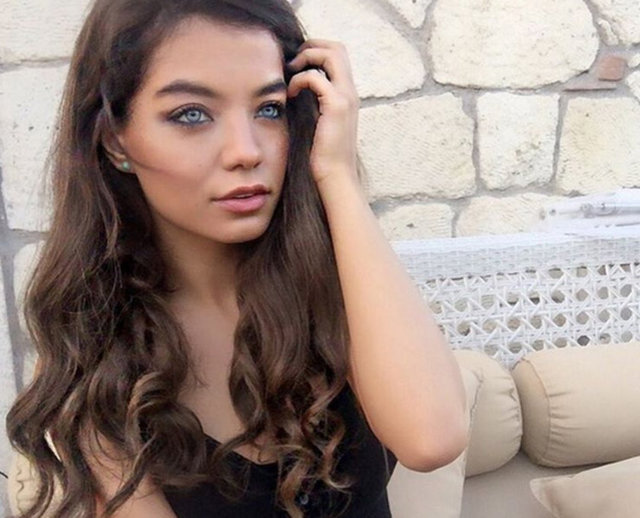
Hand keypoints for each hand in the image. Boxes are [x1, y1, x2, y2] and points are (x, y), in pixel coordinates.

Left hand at [287, 40, 359, 185]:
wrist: (336, 176)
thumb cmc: (324, 155)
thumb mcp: (320, 123)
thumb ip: (315, 103)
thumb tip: (295, 91)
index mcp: (348, 95)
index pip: (338, 56)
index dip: (317, 51)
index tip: (296, 63)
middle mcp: (351, 92)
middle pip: (337, 48)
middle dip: (312, 47)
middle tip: (292, 62)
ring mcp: (346, 98)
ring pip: (331, 55)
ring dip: (306, 57)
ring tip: (290, 72)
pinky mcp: (336, 107)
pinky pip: (315, 77)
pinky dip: (299, 80)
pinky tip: (291, 94)